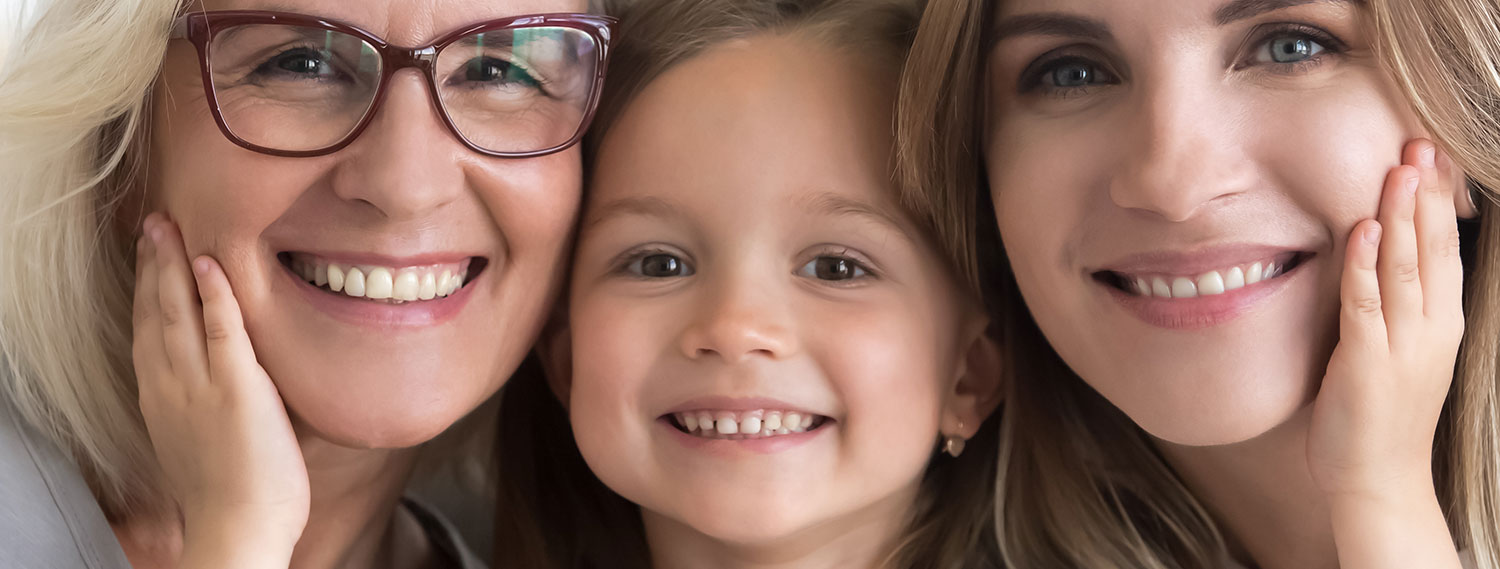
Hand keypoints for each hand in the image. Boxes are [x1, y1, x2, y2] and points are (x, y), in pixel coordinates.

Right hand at [133, 213, 307, 565]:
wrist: (238, 530)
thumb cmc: (235, 497)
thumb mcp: (206, 441)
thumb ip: (214, 405)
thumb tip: (237, 386)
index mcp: (162, 399)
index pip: (148, 330)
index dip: (146, 289)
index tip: (148, 255)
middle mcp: (171, 386)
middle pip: (154, 311)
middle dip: (152, 263)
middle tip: (152, 222)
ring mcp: (201, 386)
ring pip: (178, 311)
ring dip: (172, 264)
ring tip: (167, 225)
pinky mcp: (237, 389)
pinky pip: (222, 331)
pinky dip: (214, 294)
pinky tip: (208, 263)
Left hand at [1308, 139, 1463, 567]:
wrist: (1380, 482)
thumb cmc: (1379, 418)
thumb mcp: (1399, 353)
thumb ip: (1393, 309)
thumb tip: (1379, 261)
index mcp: (1441, 324)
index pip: (1445, 250)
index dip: (1439, 203)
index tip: (1433, 157)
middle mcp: (1430, 329)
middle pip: (1432, 248)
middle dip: (1426, 194)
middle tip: (1420, 141)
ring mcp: (1401, 344)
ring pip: (1405, 266)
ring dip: (1401, 215)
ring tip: (1399, 167)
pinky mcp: (1366, 360)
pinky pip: (1367, 303)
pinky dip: (1366, 263)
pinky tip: (1365, 228)